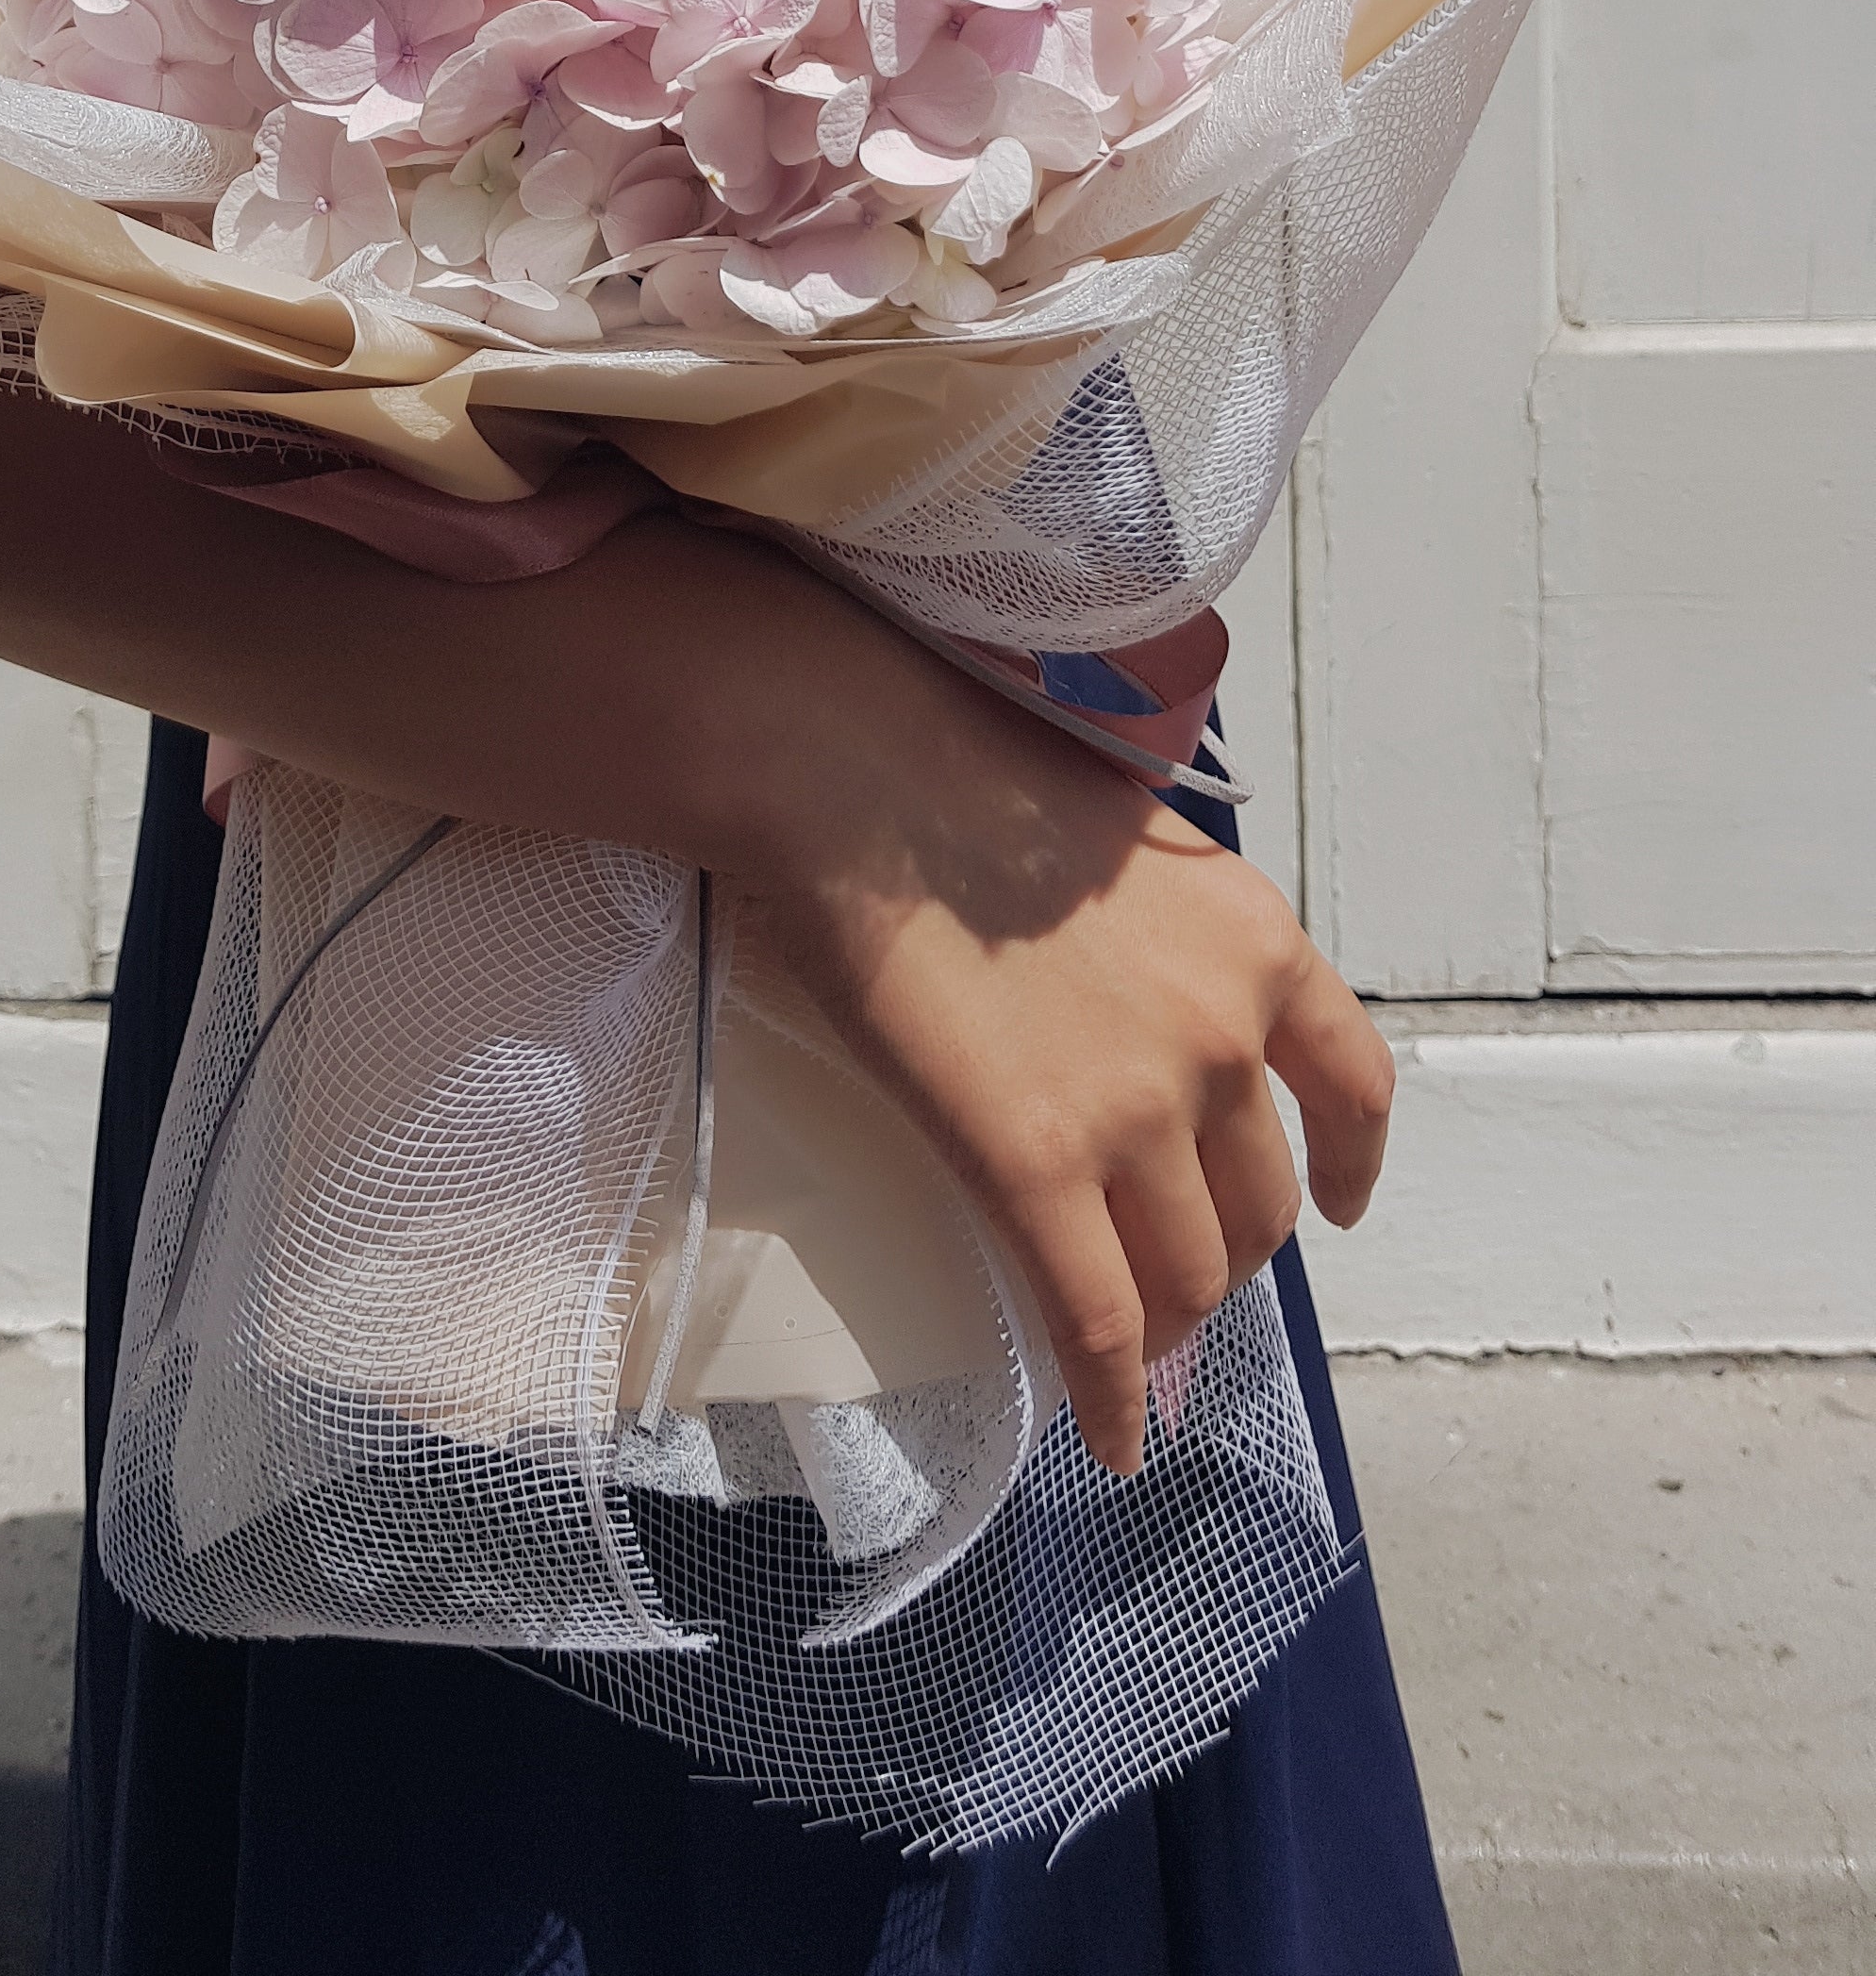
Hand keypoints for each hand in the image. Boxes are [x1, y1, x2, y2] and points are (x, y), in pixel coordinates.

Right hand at [743, 654, 1393, 1476]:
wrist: (856, 772)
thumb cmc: (954, 768)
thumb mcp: (1119, 834)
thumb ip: (1161, 929)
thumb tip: (1129, 985)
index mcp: (1254, 942)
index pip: (1353, 1085)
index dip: (1348, 1165)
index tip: (1337, 1205)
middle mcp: (1224, 1033)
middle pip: (1259, 1205)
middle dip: (1222, 1254)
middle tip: (1166, 1271)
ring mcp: (1136, 1107)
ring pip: (1187, 1274)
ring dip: (1165, 1324)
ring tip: (1125, 1345)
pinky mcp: (1035, 1163)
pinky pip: (1099, 1321)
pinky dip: (1113, 1398)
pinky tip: (1108, 1440)